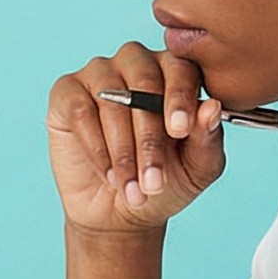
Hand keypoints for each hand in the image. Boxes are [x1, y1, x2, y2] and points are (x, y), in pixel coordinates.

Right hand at [47, 42, 227, 233]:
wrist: (121, 214)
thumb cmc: (165, 182)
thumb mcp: (197, 168)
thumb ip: (208, 137)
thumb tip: (211, 106)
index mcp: (173, 72)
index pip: (179, 68)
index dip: (179, 98)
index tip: (179, 131)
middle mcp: (135, 64)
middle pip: (144, 83)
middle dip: (149, 137)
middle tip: (154, 181)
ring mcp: (99, 75)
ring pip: (113, 100)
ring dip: (123, 151)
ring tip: (133, 190)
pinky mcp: (66, 94)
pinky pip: (80, 110)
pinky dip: (96, 148)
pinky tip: (109, 176)